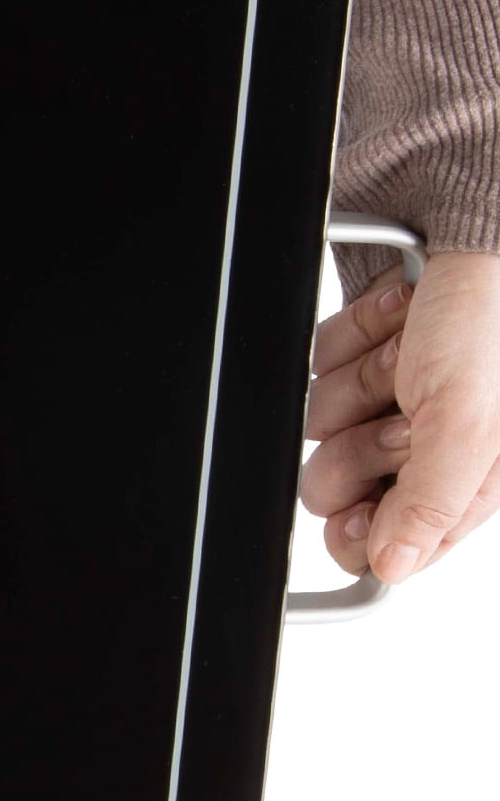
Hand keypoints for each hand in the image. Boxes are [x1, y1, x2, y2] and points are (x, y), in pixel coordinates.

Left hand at [301, 249, 499, 582]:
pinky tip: (391, 323)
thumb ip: (432, 505)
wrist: (481, 233)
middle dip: (362, 446)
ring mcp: (390, 396)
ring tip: (409, 353)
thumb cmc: (498, 316)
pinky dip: (349, 341)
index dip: (361, 533)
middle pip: (339, 489)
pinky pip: (317, 368)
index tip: (358, 510)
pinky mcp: (361, 352)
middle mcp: (426, 443)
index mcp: (467, 480)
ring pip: (321, 425)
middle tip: (403, 413)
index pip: (387, 545)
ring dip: (359, 383)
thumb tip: (394, 567)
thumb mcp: (471, 425)